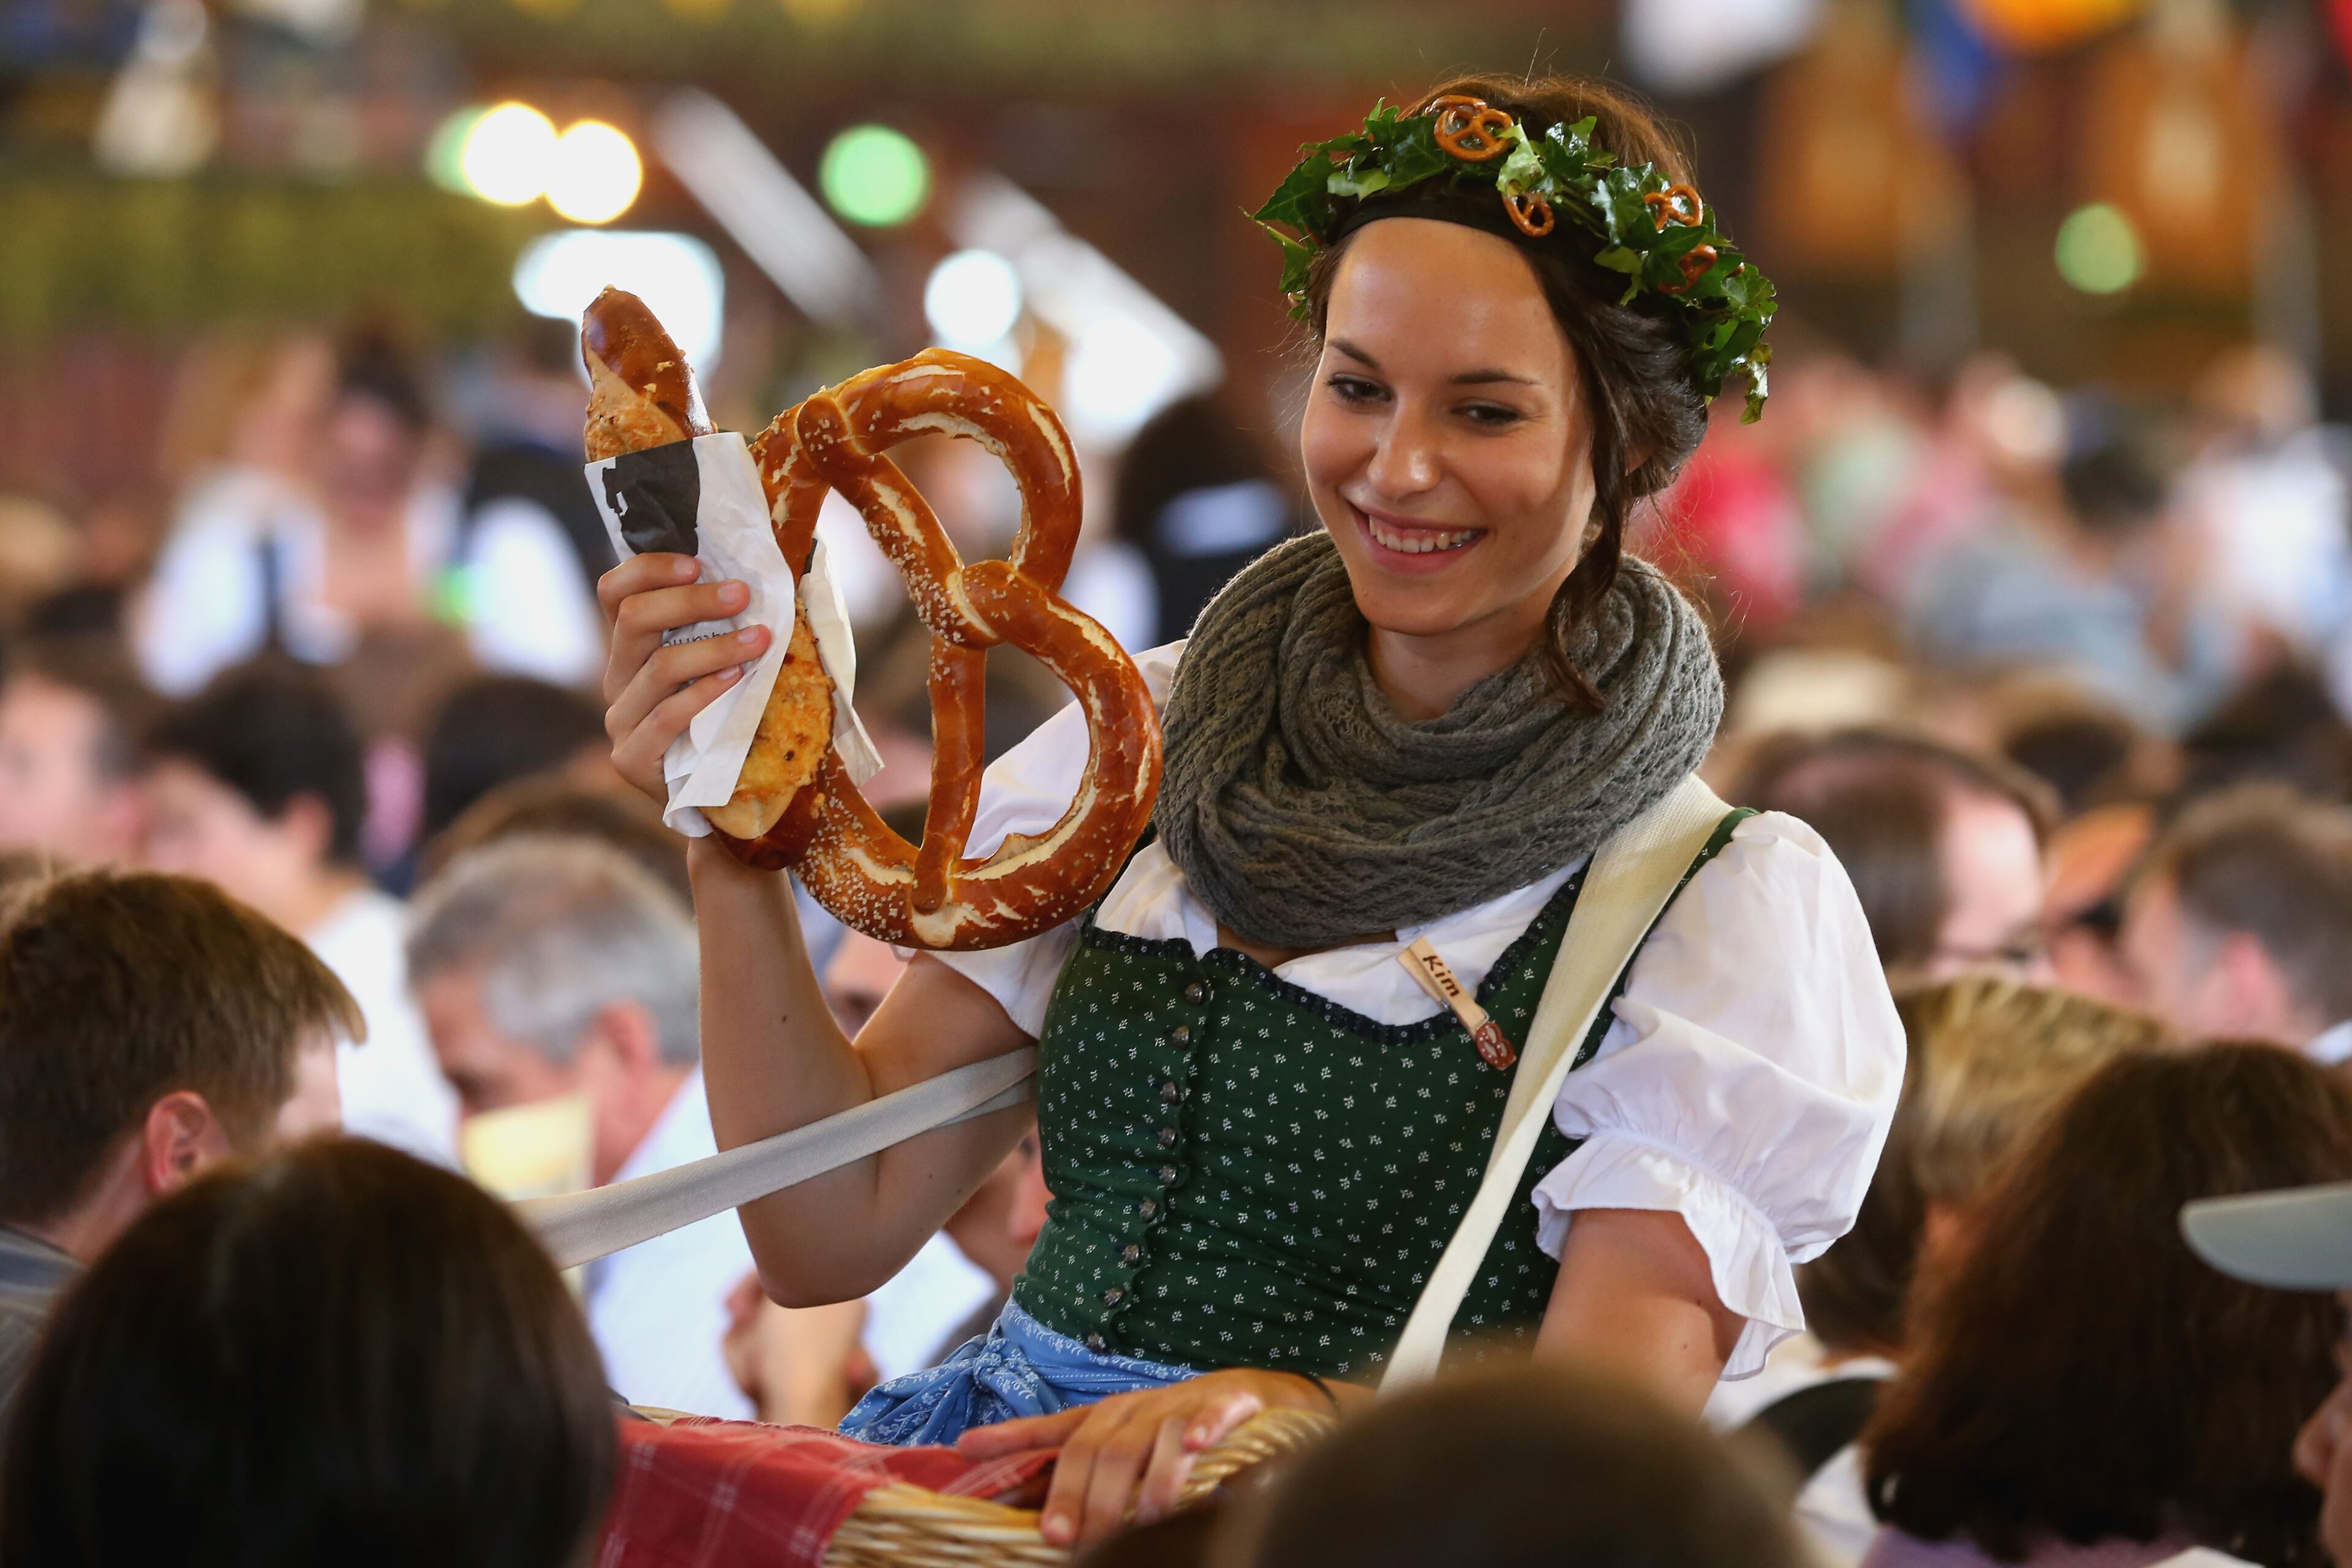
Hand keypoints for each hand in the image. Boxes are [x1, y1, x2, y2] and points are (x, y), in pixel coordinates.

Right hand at [597, 552, 773, 803]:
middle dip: (692, 600)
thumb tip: (759, 575)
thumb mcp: (721, 666)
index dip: (648, 569)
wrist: (723, 802)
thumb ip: (720, 627)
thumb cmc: (730, 722)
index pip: (615, 592)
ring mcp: (620, 720)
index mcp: (629, 649)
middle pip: (634, 619)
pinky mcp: (631, 759)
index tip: (698, 563)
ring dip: (715, 647)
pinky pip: (667, 717)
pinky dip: (705, 693)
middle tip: (742, 594)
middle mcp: (616, 679)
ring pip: (658, 666)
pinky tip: (738, 679)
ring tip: (760, 639)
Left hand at [954, 1368, 1328, 1548]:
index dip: (1014, 1440)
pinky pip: (1215, 1414)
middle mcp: (1139, 1408)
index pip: (1055, 1432)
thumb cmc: (1176, 1429)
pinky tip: (1196, 1446)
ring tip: (1140, 1522)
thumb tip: (1021, 1507)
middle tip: (1066, 1538)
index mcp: (1108, 1419)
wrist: (1257, 1397)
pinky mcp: (1230, 1402)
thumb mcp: (1122, 1446)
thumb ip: (1074, 1472)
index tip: (966, 1447)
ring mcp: (1184, 1404)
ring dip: (1146, 1481)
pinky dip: (1203, 1430)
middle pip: (1102, 1448)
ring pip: (1155, 1440)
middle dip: (1081, 1494)